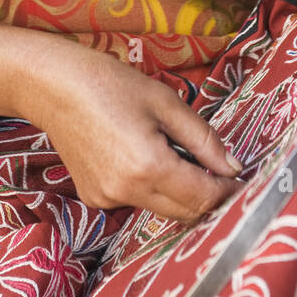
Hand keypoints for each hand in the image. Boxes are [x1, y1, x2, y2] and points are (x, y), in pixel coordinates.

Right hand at [33, 46, 243, 221]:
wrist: (53, 87)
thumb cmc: (111, 84)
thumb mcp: (166, 102)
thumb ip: (204, 140)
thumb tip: (233, 168)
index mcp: (149, 166)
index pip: (204, 197)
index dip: (228, 192)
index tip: (243, 181)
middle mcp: (127, 192)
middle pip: (185, 212)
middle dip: (208, 195)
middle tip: (219, 171)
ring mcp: (108, 200)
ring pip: (162, 208)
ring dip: (179, 192)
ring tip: (173, 152)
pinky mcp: (95, 199)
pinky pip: (137, 201)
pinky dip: (151, 187)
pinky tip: (140, 156)